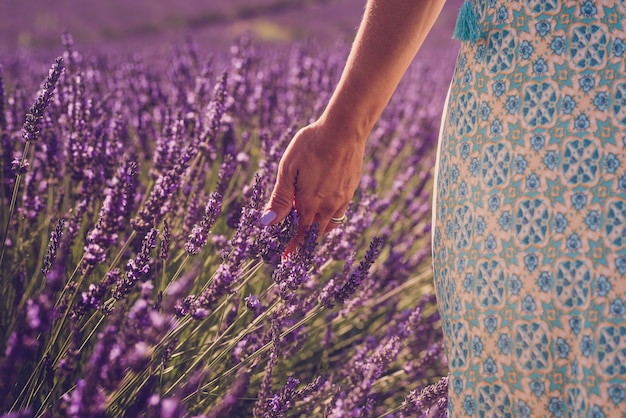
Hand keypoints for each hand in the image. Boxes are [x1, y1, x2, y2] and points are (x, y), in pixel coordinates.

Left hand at [261, 119, 364, 252]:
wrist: (344, 129)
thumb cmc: (311, 144)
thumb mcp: (288, 169)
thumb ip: (280, 197)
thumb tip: (268, 222)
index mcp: (310, 203)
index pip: (299, 234)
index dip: (291, 247)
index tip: (284, 259)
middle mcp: (328, 205)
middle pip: (315, 232)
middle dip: (304, 239)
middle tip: (294, 242)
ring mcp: (343, 198)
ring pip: (329, 223)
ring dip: (317, 227)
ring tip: (308, 224)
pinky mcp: (351, 188)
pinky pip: (340, 211)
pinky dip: (330, 215)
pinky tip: (324, 204)